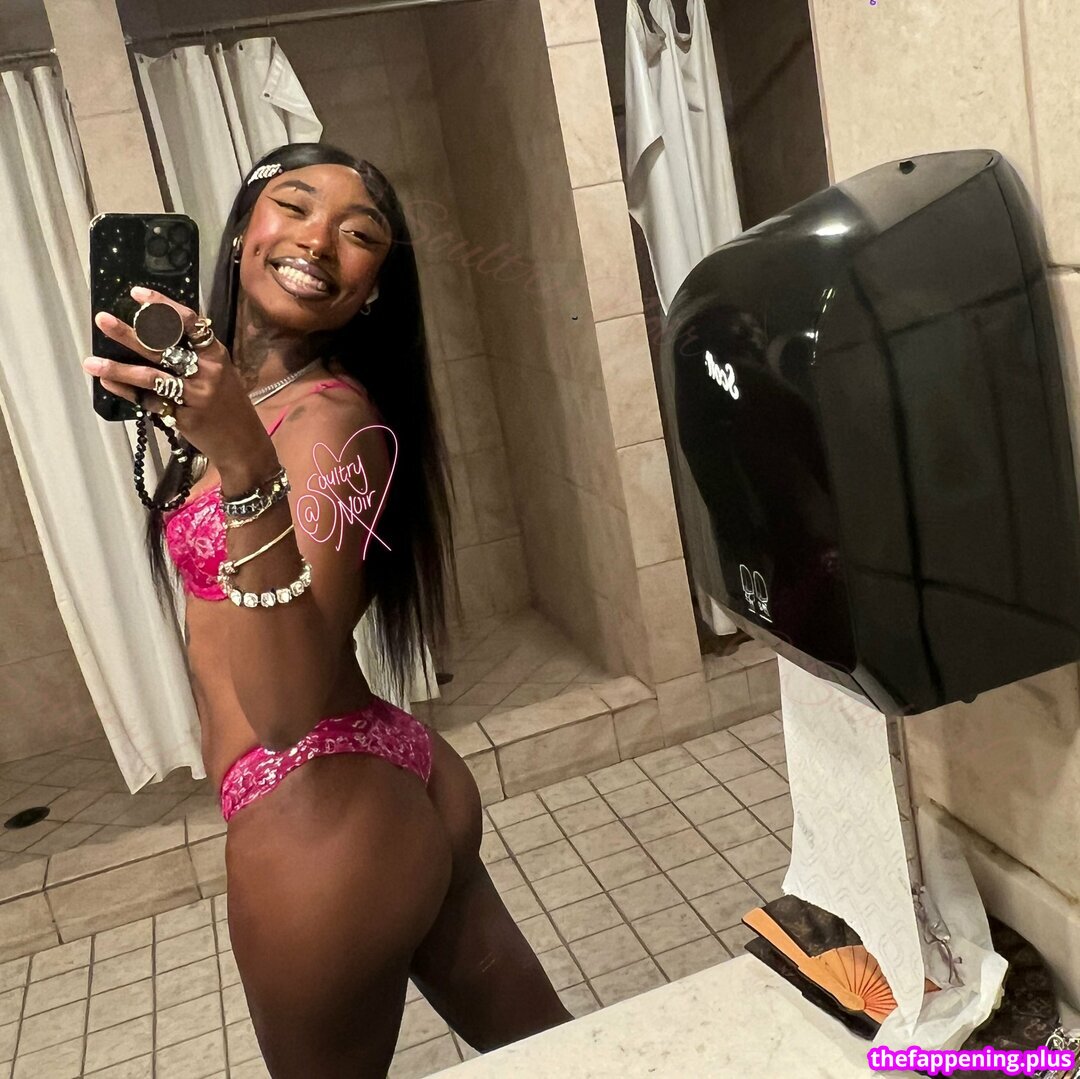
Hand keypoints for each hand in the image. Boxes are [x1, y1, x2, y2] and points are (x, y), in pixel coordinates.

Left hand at [84, 287, 269, 468]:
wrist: (243, 444)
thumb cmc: (229, 404)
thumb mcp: (220, 373)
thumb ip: (196, 354)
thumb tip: (154, 331)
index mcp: (216, 354)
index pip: (189, 322)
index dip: (162, 306)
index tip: (136, 294)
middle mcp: (207, 372)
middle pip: (163, 347)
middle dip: (129, 333)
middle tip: (102, 320)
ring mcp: (195, 395)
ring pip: (151, 377)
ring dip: (118, 369)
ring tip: (91, 362)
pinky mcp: (184, 417)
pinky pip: (150, 402)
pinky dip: (127, 393)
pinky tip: (108, 385)